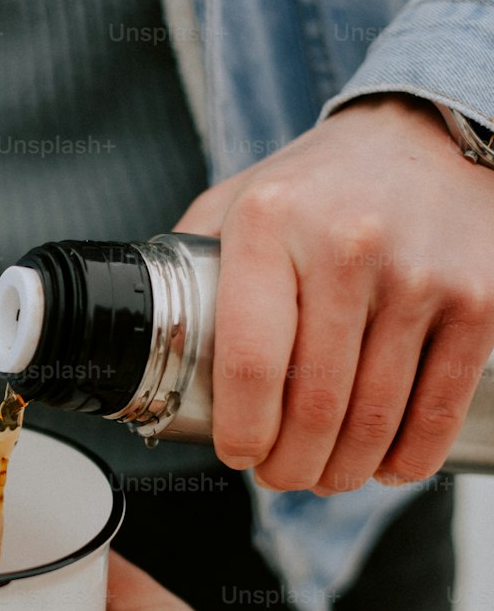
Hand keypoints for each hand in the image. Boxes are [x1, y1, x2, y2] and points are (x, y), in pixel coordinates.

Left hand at [176, 94, 493, 492]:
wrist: (427, 135)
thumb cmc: (320, 183)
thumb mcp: (238, 200)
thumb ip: (191, 266)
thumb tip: (149, 347)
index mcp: (270, 223)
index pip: (252, 363)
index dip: (243, 432)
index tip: (238, 454)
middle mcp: (347, 246)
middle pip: (315, 406)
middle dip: (291, 467)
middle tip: (281, 475)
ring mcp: (419, 275)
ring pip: (376, 419)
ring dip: (344, 471)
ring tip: (325, 475)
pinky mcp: (477, 300)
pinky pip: (438, 408)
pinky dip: (408, 457)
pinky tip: (384, 464)